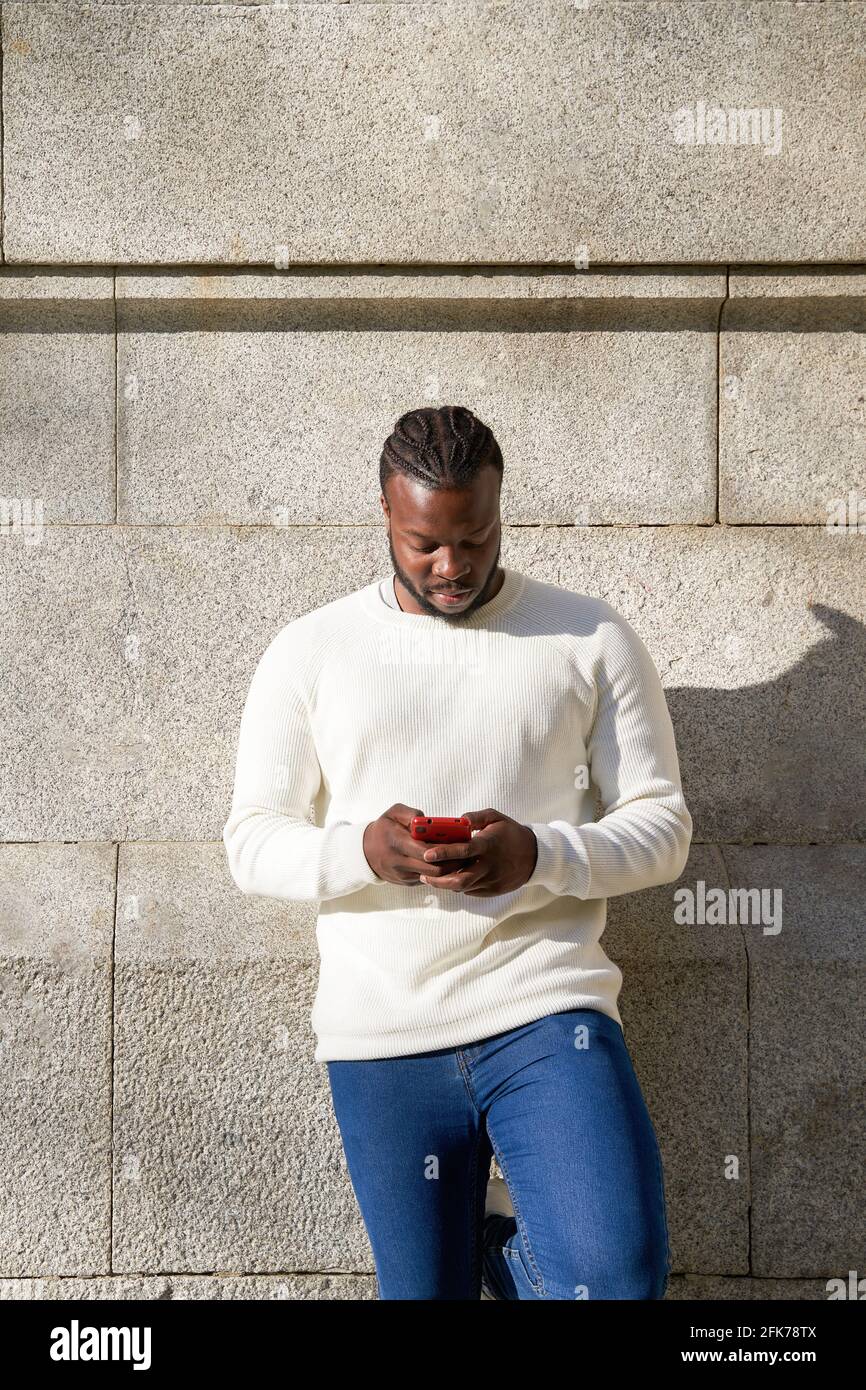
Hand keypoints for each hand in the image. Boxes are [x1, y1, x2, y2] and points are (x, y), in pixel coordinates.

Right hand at [362, 804, 467, 886]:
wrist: (365, 852)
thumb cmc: (384, 828)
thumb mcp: (393, 813)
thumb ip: (411, 813)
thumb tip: (428, 820)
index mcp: (397, 842)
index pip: (426, 851)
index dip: (444, 849)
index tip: (459, 841)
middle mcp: (400, 862)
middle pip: (434, 869)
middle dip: (453, 862)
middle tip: (468, 853)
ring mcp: (404, 875)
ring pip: (433, 878)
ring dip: (449, 869)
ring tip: (462, 858)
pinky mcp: (407, 883)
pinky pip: (428, 880)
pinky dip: (440, 873)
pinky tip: (449, 864)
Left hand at [419, 807, 537, 895]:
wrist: (535, 856)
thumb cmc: (511, 833)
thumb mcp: (496, 818)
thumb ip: (476, 816)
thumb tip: (459, 818)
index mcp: (488, 845)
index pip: (463, 851)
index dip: (444, 853)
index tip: (427, 854)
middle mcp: (489, 865)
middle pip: (460, 879)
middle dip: (438, 880)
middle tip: (423, 874)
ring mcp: (492, 880)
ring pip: (463, 887)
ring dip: (445, 885)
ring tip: (432, 878)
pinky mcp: (493, 890)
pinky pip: (471, 891)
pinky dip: (458, 886)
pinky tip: (450, 879)